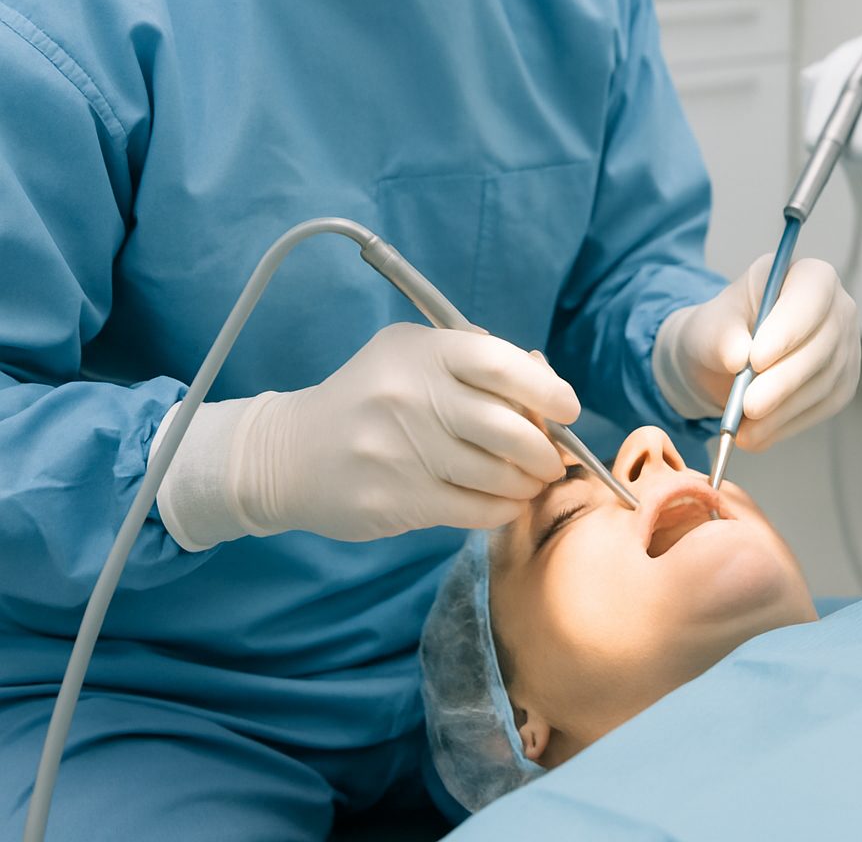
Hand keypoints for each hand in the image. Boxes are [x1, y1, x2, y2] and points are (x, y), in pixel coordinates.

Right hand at [226, 321, 579, 539]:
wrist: (291, 454)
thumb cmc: (368, 398)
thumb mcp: (409, 355)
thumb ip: (471, 358)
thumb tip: (543, 379)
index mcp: (420, 353)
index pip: (498, 363)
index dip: (545, 389)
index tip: (567, 408)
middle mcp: (410, 397)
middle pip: (508, 428)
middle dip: (545, 449)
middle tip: (553, 457)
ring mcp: (401, 452)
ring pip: (497, 475)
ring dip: (528, 483)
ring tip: (530, 481)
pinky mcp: (396, 501)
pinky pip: (474, 510)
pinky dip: (502, 509)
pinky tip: (503, 502)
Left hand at [653, 256, 859, 450]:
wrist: (727, 358)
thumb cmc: (722, 328)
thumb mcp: (710, 324)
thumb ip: (722, 335)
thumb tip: (737, 355)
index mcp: (807, 275)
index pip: (812, 293)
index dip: (788, 327)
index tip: (756, 359)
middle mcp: (838, 308)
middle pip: (822, 344)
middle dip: (782, 380)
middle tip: (748, 405)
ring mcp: (845, 348)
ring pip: (823, 382)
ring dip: (781, 410)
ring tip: (742, 428)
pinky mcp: (841, 384)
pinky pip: (821, 408)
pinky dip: (786, 424)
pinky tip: (756, 434)